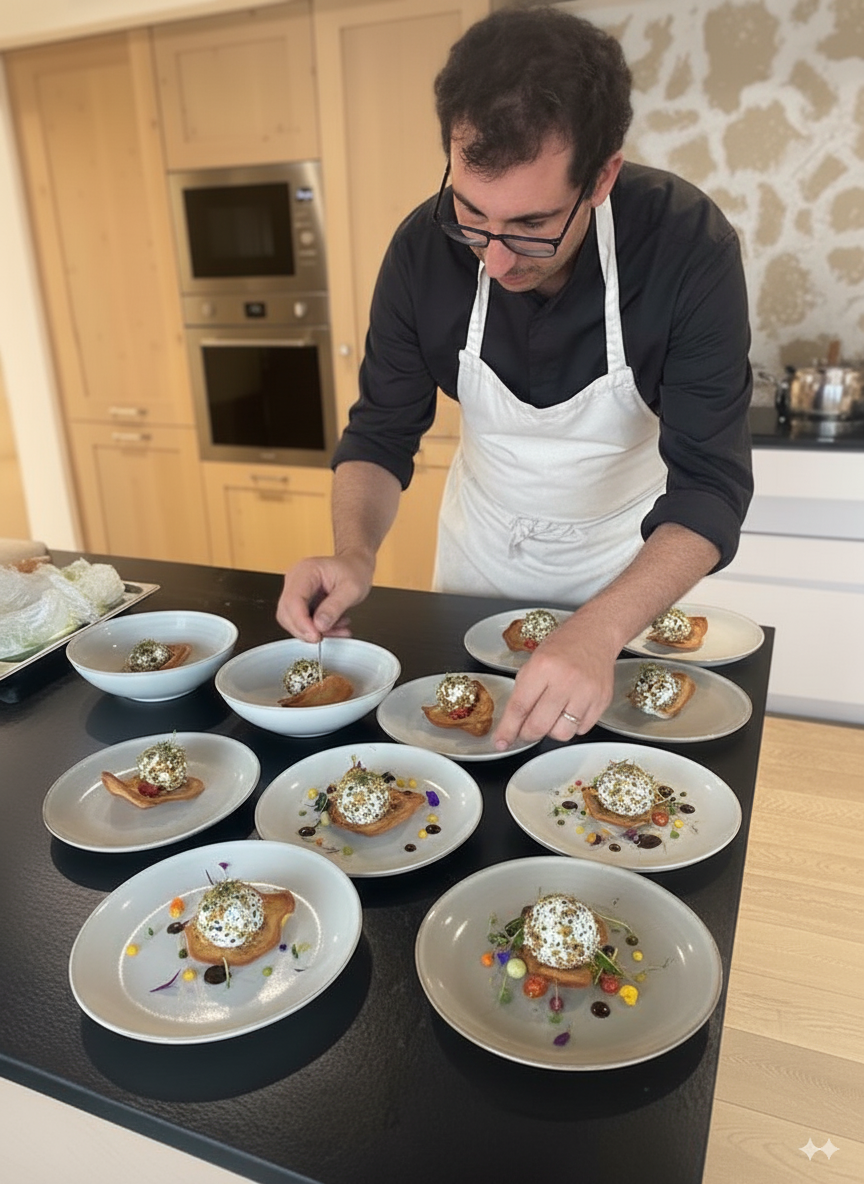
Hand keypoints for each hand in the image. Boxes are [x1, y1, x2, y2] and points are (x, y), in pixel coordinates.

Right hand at [275, 552, 373, 641]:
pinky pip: (301, 621)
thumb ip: (335, 607)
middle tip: (325, 637)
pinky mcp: (300, 601)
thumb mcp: (352, 589)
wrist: (356, 565)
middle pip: (286, 613)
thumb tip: (319, 625)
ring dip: (312, 631)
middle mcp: (295, 580)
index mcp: (305, 571)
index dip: (301, 622)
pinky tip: (334, 627)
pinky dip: (316, 629)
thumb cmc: (354, 570)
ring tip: (337, 630)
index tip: (316, 635)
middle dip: (305, 630)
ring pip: (292, 620)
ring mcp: (296, 590)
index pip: (293, 600)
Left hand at [493, 614, 619, 748]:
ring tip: (553, 715)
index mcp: (542, 667)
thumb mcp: (534, 663)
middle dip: (527, 734)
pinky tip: (570, 709)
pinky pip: (581, 730)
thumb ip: (523, 693)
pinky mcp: (602, 701)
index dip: (508, 729)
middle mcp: (565, 680)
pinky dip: (572, 725)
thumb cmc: (561, 648)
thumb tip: (512, 726)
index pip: (520, 707)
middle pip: (539, 725)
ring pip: (562, 733)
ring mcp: (586, 692)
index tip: (501, 742)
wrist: (595, 634)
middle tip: (526, 732)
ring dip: (552, 731)